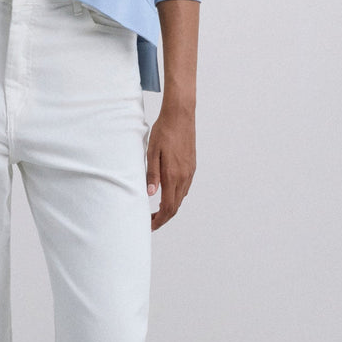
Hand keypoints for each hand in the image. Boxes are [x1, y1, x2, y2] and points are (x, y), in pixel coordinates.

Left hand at [146, 104, 195, 230]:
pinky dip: (175, 196)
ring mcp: (190, 172)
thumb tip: (151, 194)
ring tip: (155, 210)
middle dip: (163, 217)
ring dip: (169, 207)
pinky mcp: (191, 167)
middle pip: (175, 206)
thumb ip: (152, 174)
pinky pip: (184, 188)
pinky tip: (166, 193)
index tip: (149, 225)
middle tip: (150, 221)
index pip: (168, 207)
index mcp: (173, 175)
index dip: (159, 220)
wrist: (181, 115)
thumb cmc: (164, 132)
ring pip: (180, 198)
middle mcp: (184, 177)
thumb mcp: (152, 152)